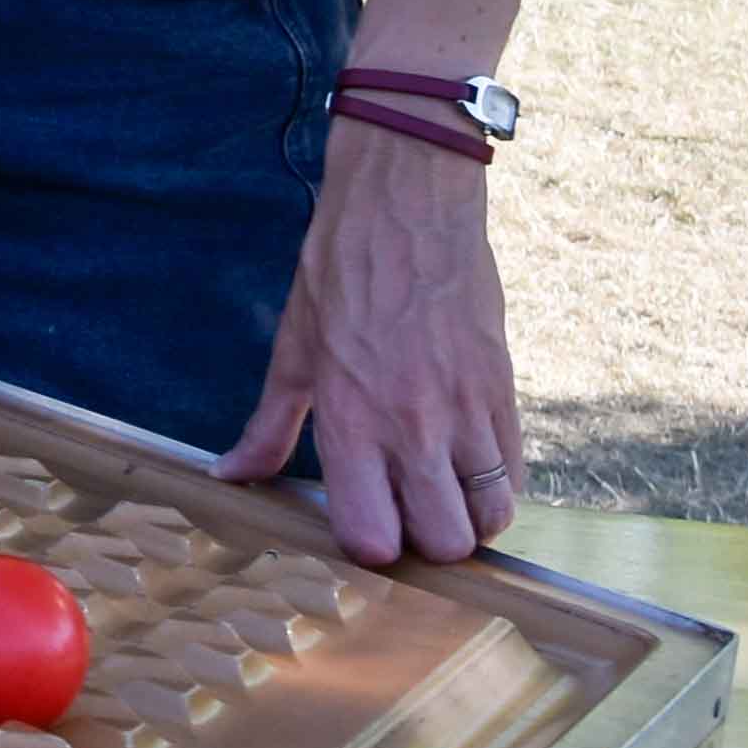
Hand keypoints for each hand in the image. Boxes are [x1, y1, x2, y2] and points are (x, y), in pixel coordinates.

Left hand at [212, 121, 519, 563]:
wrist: (408, 202)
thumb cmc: (342, 269)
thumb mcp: (294, 346)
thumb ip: (270, 425)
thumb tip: (232, 476)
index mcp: (350, 418)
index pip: (374, 537)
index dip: (371, 546)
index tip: (367, 525)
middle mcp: (412, 425)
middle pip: (443, 541)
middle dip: (426, 542)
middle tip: (409, 510)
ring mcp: (465, 409)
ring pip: (489, 517)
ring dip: (468, 518)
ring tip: (444, 492)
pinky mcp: (502, 389)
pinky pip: (515, 473)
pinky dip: (497, 485)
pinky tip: (472, 464)